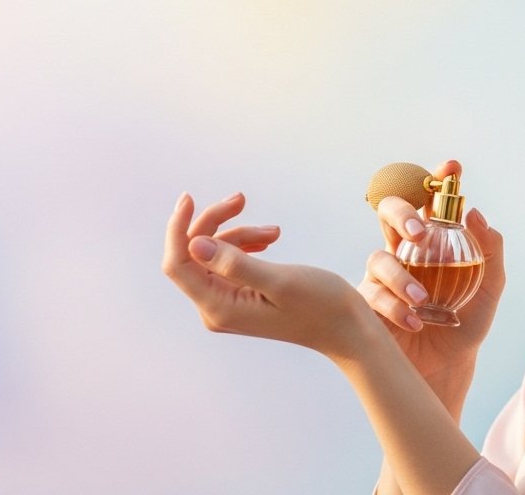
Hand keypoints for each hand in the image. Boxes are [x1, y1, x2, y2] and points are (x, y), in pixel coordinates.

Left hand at [162, 191, 377, 361]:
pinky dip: (246, 243)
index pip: (178, 265)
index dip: (178, 228)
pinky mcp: (240, 296)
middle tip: (243, 199)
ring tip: (274, 232)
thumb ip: (235, 264)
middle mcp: (216, 308)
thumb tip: (194, 244)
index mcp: (220, 308)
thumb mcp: (279, 281)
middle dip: (215, 222)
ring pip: (213, 253)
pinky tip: (269, 240)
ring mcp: (227, 303)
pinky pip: (228, 261)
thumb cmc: (321, 306)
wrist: (346, 327)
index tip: (190, 197)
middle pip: (194, 253)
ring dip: (239, 232)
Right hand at [357, 160, 505, 381]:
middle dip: (402, 213)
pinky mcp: (367, 302)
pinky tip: (415, 321)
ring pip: (379, 258)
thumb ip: (490, 251)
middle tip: (420, 231)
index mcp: (432, 240)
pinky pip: (373, 295)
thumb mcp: (490, 287)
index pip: (430, 201)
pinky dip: (396, 307)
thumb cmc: (466, 324)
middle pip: (390, 212)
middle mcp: (404, 250)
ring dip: (401, 277)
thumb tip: (475, 213)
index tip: (451, 167)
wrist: (447, 368)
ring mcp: (382, 275)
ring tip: (423, 299)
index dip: (435, 179)